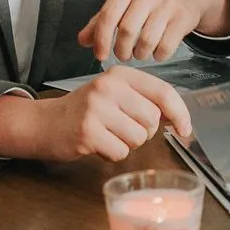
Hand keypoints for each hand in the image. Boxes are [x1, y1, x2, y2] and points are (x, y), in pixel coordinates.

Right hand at [0, 66, 194, 161]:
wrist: (44, 123)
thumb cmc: (85, 110)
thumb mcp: (115, 94)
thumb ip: (145, 100)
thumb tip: (177, 117)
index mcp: (120, 74)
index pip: (163, 92)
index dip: (180, 113)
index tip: (185, 129)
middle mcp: (109, 87)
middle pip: (152, 120)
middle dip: (143, 132)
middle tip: (121, 129)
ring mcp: (97, 109)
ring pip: (138, 138)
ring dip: (127, 144)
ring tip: (108, 136)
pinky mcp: (87, 132)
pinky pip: (120, 152)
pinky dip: (112, 155)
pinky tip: (98, 145)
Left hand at [77, 0, 229, 61]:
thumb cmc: (151, 0)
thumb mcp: (124, 3)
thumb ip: (100, 22)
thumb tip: (83, 40)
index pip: (108, 16)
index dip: (101, 40)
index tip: (100, 55)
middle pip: (127, 31)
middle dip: (122, 50)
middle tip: (123, 54)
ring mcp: (167, 4)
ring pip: (147, 41)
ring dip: (140, 54)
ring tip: (139, 53)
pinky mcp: (183, 17)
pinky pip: (166, 46)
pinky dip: (158, 55)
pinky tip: (156, 51)